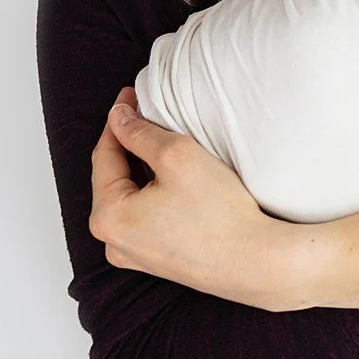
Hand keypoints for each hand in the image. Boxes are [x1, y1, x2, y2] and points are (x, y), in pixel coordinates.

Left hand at [88, 87, 300, 310]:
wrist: (254, 262)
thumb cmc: (218, 213)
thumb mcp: (176, 155)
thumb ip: (140, 132)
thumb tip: (118, 118)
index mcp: (107, 217)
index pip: (104, 155)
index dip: (118, 121)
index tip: (132, 97)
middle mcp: (113, 242)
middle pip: (113, 179)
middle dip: (129, 145)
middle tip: (146, 114)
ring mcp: (135, 256)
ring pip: (130, 199)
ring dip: (142, 169)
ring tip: (162, 144)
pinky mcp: (157, 261)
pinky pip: (144, 218)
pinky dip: (152, 194)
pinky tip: (173, 180)